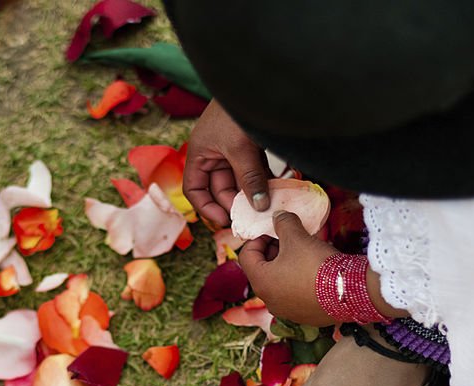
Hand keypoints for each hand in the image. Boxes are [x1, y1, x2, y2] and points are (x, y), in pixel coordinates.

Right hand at [183, 100, 271, 226]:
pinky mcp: (252, 146)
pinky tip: (279, 187)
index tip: (225, 220)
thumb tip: (258, 207)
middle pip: (220, 188)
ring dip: (253, 192)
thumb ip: (249, 178)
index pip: (194, 189)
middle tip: (255, 215)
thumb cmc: (238, 111)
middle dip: (236, 201)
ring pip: (241, 180)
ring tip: (269, 204)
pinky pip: (256, 170)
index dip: (206, 207)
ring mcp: (234, 150)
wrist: (258, 79)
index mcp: (200, 153)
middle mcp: (214, 154)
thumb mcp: (240, 148)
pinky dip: (265, 179)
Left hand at [238, 211, 338, 325]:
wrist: (351, 291)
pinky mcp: (306, 316)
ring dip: (288, 265)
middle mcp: (270, 301)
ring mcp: (288, 311)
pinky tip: (315, 271)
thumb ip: (283, 223)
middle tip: (289, 239)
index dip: (257, 239)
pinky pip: (297, 295)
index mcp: (261, 282)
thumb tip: (279, 217)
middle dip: (274, 251)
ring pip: (280, 283)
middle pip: (263, 270)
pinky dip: (301, 281)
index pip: (246, 256)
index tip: (273, 231)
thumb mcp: (297, 237)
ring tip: (304, 253)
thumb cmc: (317, 264)